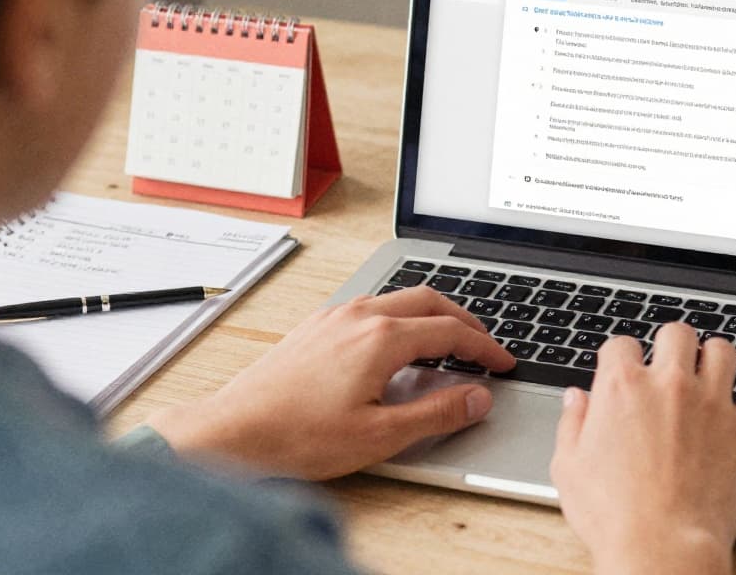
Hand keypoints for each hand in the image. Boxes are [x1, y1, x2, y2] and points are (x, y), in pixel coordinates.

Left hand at [147, 286, 514, 479]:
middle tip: (484, 344)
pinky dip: (399, 317)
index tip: (503, 363)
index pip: (452, 332)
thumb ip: (437, 412)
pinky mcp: (314, 328)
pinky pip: (371, 307)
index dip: (486, 347)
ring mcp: (333, 318)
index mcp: (381, 338)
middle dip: (465, 319)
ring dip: (431, 313)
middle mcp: (358, 317)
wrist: (232, 434)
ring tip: (447, 340)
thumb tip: (477, 398)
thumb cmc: (297, 437)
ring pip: (398, 298)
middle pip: (429, 300)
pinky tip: (396, 344)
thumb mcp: (381, 435)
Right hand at [551, 322, 735, 574]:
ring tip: (710, 376)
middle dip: (671, 345)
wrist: (662, 547)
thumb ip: (572, 424)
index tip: (624, 370)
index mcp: (622, 388)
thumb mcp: (569, 469)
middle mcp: (669, 385)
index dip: (620, 357)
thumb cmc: (614, 516)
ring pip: (722, 350)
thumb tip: (576, 400)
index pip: (621, 344)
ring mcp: (711, 402)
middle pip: (676, 333)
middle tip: (670, 366)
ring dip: (715, 359)